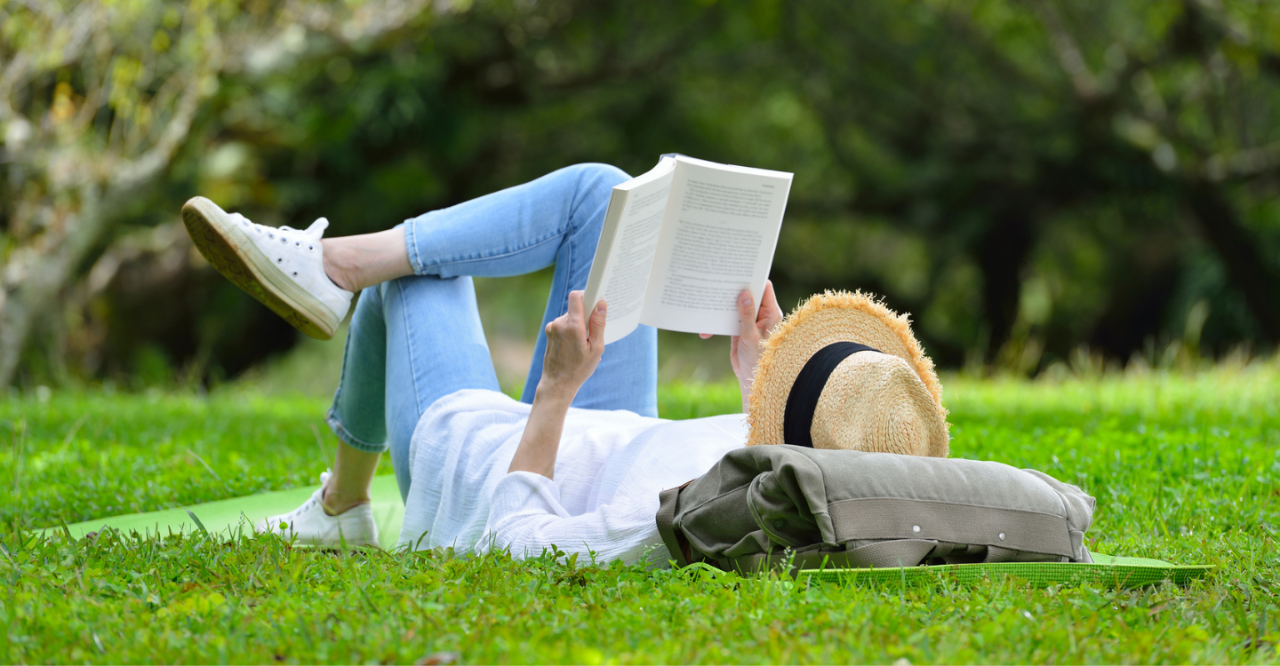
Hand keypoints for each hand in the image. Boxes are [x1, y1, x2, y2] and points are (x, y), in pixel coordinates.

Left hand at [537, 290, 606, 401]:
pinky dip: (571, 331)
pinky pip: (564, 325)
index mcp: (572, 325)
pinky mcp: (549, 333)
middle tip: (591, 335)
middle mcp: (559, 323)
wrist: (557, 384)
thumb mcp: (596, 348)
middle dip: (585, 317)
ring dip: (578, 326)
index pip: (576, 297)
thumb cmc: (579, 369)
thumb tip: (601, 305)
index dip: (586, 294)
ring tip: (582, 345)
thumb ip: (598, 324)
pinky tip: (574, 347)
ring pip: (570, 318)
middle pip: (575, 309)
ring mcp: (552, 328)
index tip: (595, 301)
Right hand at [700, 281, 782, 410]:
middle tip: (720, 279)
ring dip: (723, 305)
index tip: (740, 269)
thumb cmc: (759, 359)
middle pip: (747, 294)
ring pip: (735, 306)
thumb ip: (746, 315)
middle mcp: (760, 314)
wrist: (752, 379)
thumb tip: (743, 293)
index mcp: (770, 312)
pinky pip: (727, 319)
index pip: (764, 288)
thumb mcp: (751, 336)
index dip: (753, 277)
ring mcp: (749, 321)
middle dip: (734, 289)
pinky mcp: (739, 329)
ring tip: (708, 297)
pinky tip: (706, 326)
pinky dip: (717, 321)